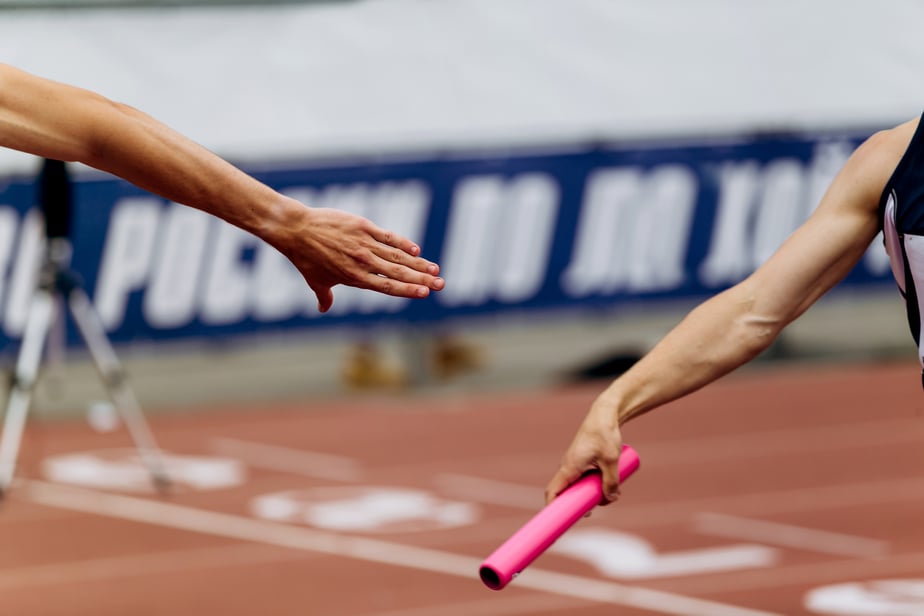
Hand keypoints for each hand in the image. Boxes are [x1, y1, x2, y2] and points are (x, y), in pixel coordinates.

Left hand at [271, 204, 443, 311]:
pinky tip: (416, 249)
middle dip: (421, 279)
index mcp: (354, 278)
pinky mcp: (363, 226)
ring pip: (397, 256)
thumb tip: (323, 308)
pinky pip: (387, 236)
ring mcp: (364, 243)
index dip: (408, 290)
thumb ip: (324, 296)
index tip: (425, 293)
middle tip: (440, 284)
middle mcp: (363, 262)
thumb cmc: (305, 258)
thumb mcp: (315, 281)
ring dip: (418, 263)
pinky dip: (403, 243)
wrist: (297, 229)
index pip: (387, 286)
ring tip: (435, 270)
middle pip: (398, 273)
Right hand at [545, 394, 624, 505]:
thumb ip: (611, 482)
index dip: (552, 509)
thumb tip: (611, 499)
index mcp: (569, 467)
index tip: (557, 523)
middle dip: (577, 505)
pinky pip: (583, 479)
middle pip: (566, 494)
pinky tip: (608, 485)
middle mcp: (568, 467)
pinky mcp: (583, 461)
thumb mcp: (611, 461)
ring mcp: (575, 464)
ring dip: (589, 494)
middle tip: (591, 511)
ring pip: (577, 486)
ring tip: (608, 495)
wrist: (605, 414)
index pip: (553, 493)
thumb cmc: (604, 434)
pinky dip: (592, 485)